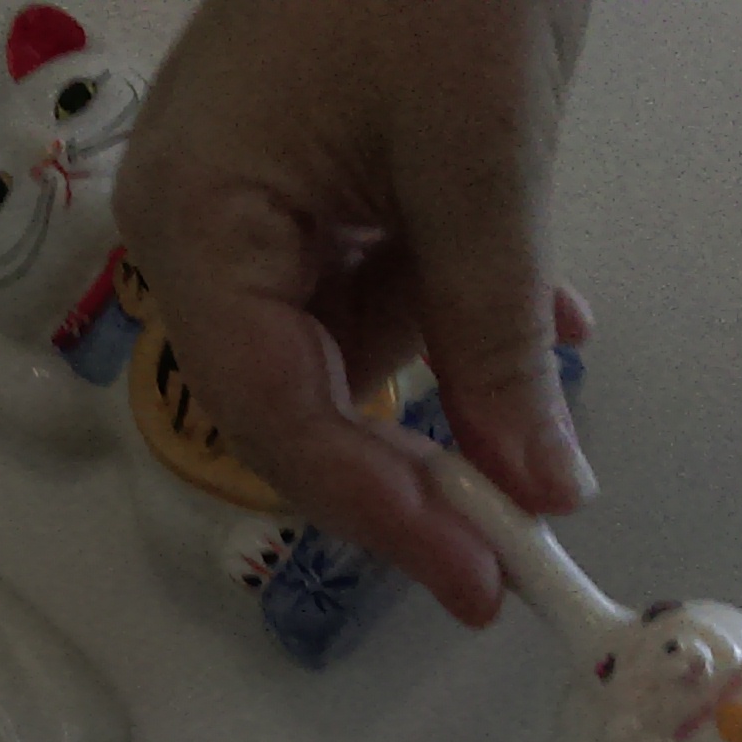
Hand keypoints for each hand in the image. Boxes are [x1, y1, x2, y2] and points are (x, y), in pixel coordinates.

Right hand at [116, 0, 595, 626]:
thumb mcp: (481, 163)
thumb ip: (496, 340)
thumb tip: (539, 485)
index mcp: (196, 216)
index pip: (276, 414)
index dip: (380, 512)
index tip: (479, 579)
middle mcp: (192, 225)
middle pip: (291, 406)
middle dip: (412, 464)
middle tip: (515, 539)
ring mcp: (240, 203)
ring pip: (338, 358)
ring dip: (445, 381)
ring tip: (549, 375)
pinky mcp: (295, 181)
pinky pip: (361, 290)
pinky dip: (445, 314)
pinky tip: (534, 318)